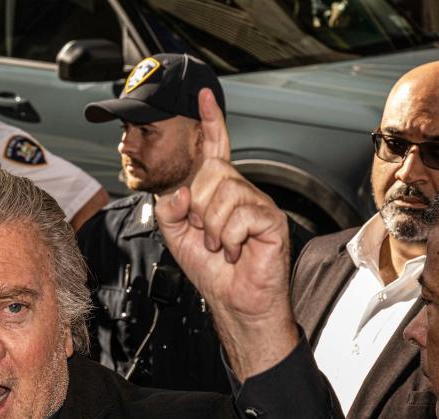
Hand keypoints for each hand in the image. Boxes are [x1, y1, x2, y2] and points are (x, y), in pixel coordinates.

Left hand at [154, 89, 296, 379]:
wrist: (233, 301)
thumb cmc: (211, 270)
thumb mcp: (176, 236)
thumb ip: (169, 208)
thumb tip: (180, 188)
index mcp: (217, 193)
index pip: (214, 150)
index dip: (210, 123)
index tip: (202, 97)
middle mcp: (239, 192)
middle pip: (211, 173)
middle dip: (198, 208)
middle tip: (206, 236)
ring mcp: (257, 203)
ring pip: (222, 193)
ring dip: (212, 228)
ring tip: (222, 247)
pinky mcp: (270, 219)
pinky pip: (238, 214)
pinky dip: (228, 238)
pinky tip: (236, 251)